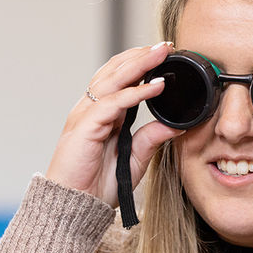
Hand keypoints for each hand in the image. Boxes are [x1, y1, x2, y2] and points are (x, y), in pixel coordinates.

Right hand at [45, 42, 183, 205]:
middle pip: (115, 71)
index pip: (120, 78)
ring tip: (162, 54)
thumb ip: (151, 139)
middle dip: (142, 55)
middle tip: (166, 45)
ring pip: (113, 79)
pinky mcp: (85, 127)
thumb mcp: (135, 159)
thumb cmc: (97, 186)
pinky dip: (135, 93)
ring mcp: (85, 116)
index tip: (165, 55)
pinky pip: (113, 103)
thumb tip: (177, 126)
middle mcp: (91, 109)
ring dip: (139, 64)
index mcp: (102, 114)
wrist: (75, 208)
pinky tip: (155, 86)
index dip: (141, 64)